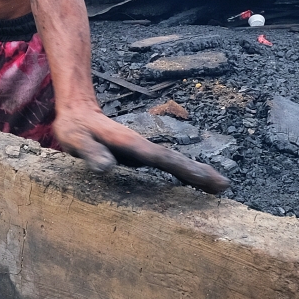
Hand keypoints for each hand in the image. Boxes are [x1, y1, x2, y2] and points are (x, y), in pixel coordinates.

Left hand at [51, 103, 229, 193]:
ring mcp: (142, 152)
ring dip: (196, 174)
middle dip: (200, 173)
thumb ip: (90, 152)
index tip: (204, 177)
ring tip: (219, 187)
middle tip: (224, 186)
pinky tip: (193, 182)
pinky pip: (165, 166)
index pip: (160, 158)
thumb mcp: (76, 140)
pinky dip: (182, 174)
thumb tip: (107, 168)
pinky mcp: (141, 156)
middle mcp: (141, 147)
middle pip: (174, 161)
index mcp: (130, 144)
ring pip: (173, 163)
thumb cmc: (74, 128)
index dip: (182, 168)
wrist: (79, 111)